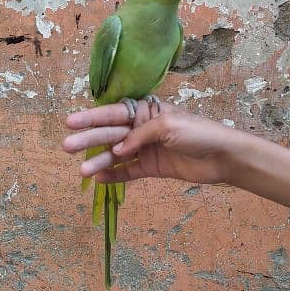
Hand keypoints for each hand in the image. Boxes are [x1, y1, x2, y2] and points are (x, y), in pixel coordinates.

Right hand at [63, 101, 231, 184]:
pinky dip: (114, 175)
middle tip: (67, 145)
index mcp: (146, 111)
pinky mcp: (152, 168)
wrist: (222, 156)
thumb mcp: (168, 125)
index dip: (92, 117)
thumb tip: (119, 150)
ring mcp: (146, 149)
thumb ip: (141, 135)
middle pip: (110, 134)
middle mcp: (142, 129)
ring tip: (81, 170)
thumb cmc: (198, 133)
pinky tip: (99, 179)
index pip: (113, 113)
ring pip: (116, 155)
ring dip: (99, 161)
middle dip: (89, 139)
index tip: (71, 122)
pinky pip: (128, 172)